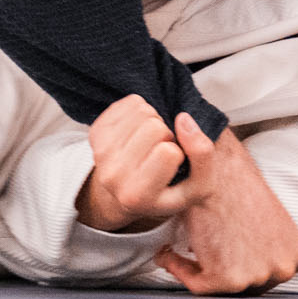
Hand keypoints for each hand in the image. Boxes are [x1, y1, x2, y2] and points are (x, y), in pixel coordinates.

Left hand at [78, 95, 203, 230]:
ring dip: (154, 121)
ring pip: (142, 111)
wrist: (127, 193)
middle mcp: (113, 175)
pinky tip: (139, 131)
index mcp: (138, 195)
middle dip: (165, 134)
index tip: (173, 165)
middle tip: (160, 151)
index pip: (168, 152)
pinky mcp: (95, 132)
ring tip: (151, 141)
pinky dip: (141, 111)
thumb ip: (202, 155)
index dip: (178, 152)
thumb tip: (183, 118)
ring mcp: (101, 153)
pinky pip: (129, 103)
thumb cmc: (167, 190)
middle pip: (154, 127)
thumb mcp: (198, 186)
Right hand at [155, 129, 297, 294]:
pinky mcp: (229, 279)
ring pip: (219, 285)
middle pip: (244, 284)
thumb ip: (257, 243)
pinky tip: (167, 253)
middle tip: (192, 253)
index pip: (265, 275)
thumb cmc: (232, 179)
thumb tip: (236, 257)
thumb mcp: (262, 217)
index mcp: (296, 255)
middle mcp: (284, 268)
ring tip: (176, 250)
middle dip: (217, 267)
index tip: (214, 253)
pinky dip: (178, 268)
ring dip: (195, 268)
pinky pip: (197, 285)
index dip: (235, 263)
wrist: (214, 165)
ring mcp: (259, 276)